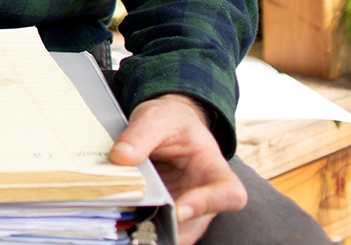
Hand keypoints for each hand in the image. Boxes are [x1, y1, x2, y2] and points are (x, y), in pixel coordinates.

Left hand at [108, 94, 246, 244]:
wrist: (167, 125)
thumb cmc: (171, 121)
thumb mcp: (155, 117)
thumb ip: (140, 135)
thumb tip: (120, 157)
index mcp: (212, 167)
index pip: (229, 194)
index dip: (209, 205)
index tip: (180, 209)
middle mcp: (203, 194)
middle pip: (196, 223)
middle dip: (170, 229)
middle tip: (142, 228)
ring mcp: (185, 207)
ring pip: (176, 231)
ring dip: (154, 232)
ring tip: (132, 229)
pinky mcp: (166, 213)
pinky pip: (157, 228)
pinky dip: (142, 229)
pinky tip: (124, 227)